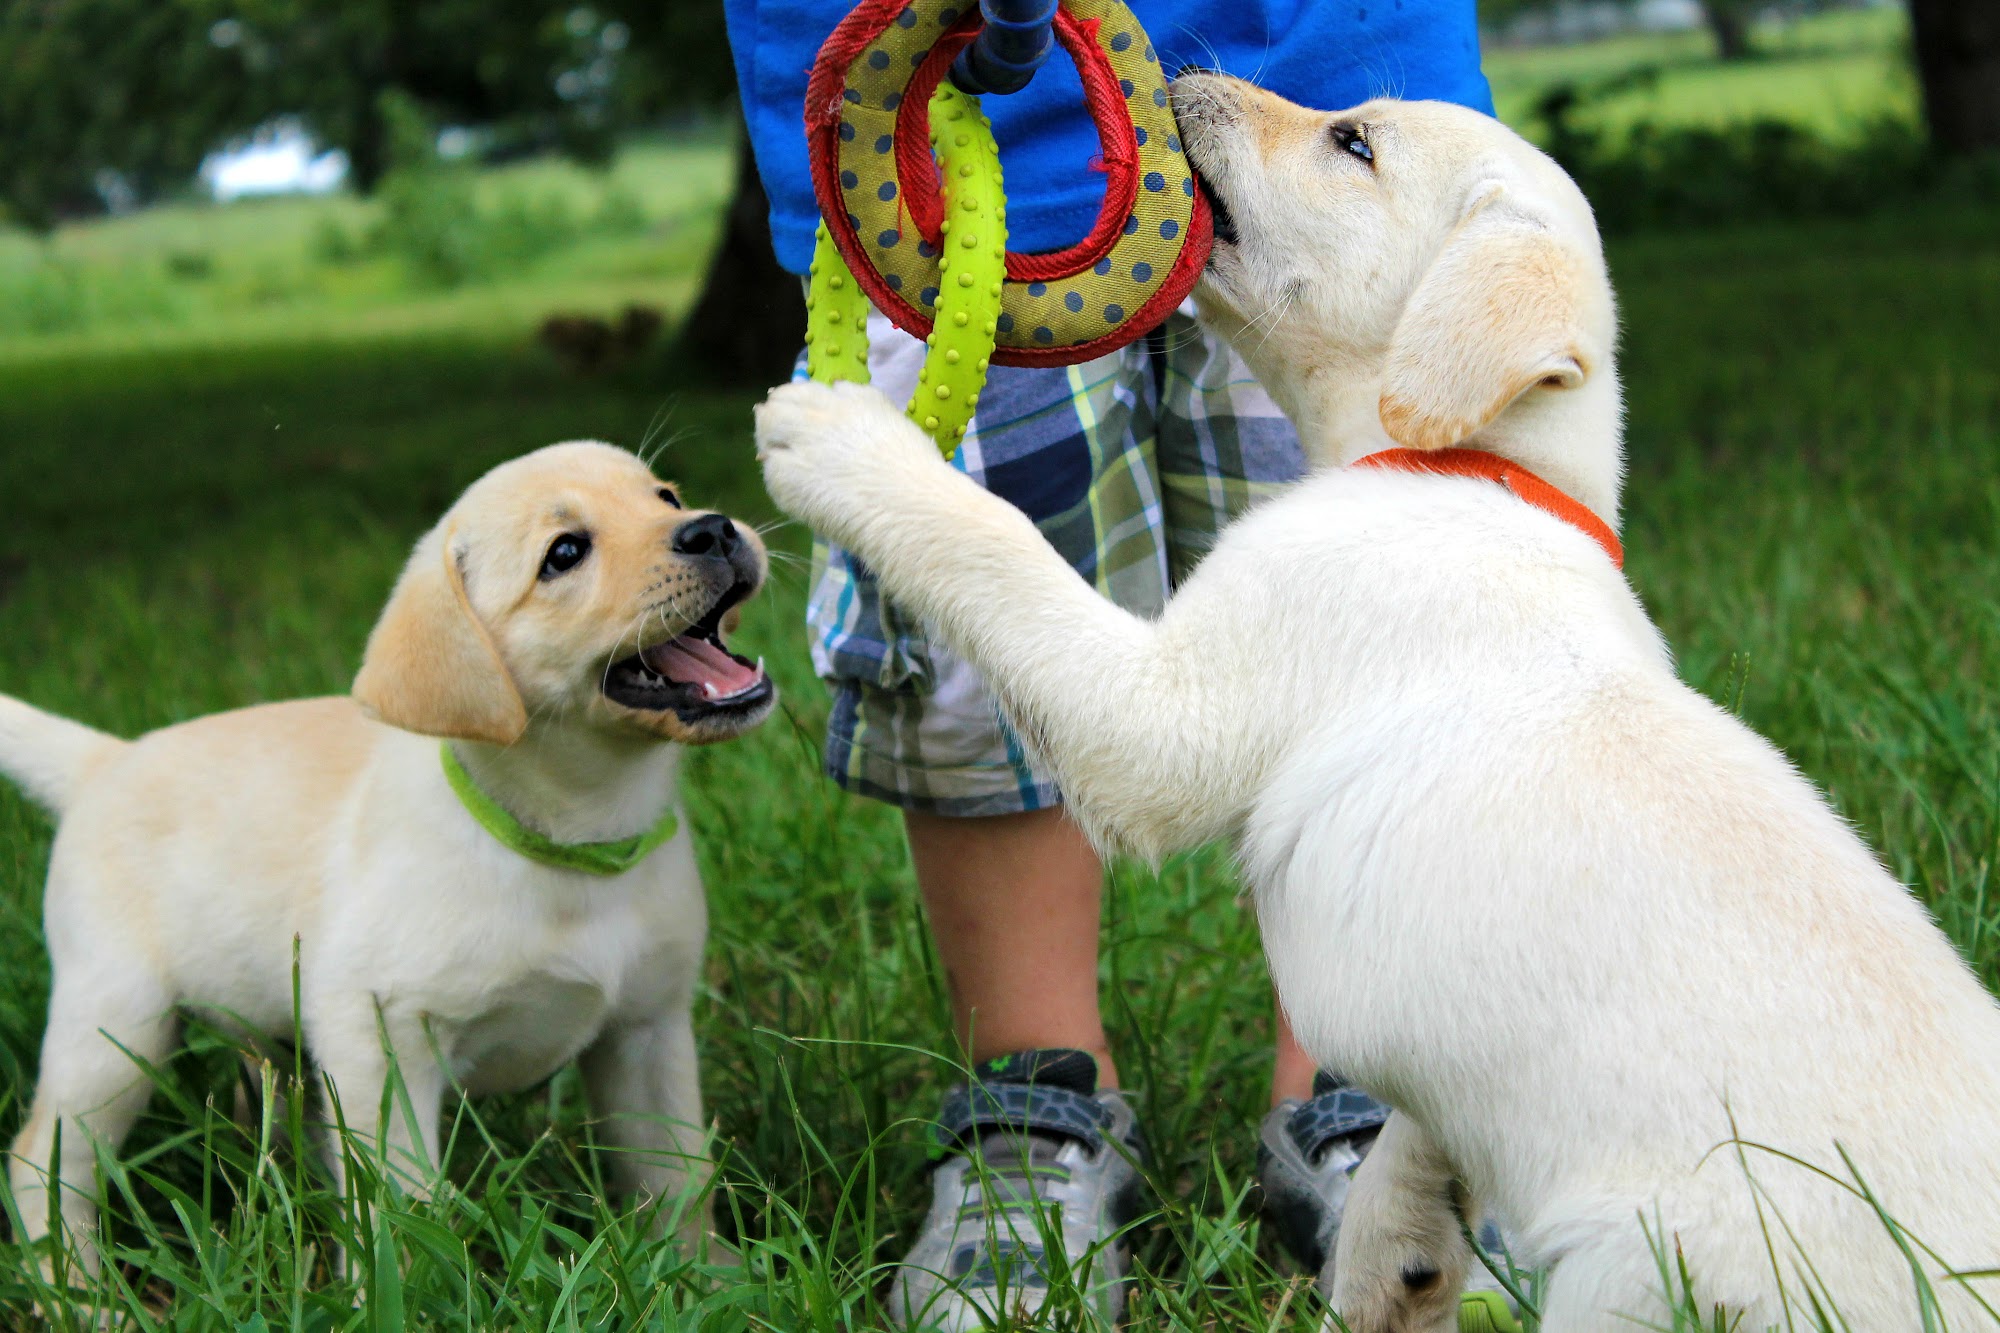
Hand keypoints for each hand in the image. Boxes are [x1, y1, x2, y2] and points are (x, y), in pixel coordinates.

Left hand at [755, 380, 949, 552]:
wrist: (911, 508)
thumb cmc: (922, 484)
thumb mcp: (903, 436)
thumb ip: (876, 424)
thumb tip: (853, 429)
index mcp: (863, 399)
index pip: (826, 390)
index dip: (816, 407)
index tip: (817, 424)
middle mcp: (829, 410)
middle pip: (789, 395)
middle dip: (783, 411)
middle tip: (784, 437)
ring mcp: (805, 437)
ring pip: (769, 419)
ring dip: (770, 435)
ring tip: (781, 459)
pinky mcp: (787, 470)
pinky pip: (771, 466)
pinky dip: (779, 478)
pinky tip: (797, 494)